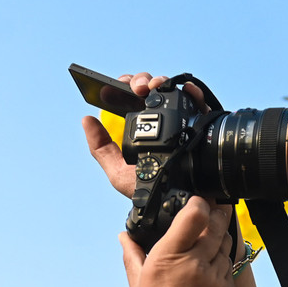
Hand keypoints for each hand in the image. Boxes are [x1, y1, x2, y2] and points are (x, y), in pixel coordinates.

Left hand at [82, 72, 208, 199]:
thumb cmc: (151, 192)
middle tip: (139, 89)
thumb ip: (101, 149)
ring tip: (156, 86)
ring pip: (172, 90)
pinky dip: (193, 91)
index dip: (125, 84)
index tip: (120, 86)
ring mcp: (182, 120)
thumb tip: (86, 120)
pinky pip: (198, 102)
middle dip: (142, 81)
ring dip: (162, 81)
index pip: (131, 97)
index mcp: (142, 128)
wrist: (179, 205)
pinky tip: (186, 89)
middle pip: (151, 88)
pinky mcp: (201, 124)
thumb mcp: (119, 173)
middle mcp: (162, 121)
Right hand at [122, 195, 236, 286]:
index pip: (194, 213)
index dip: (200, 203)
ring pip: (226, 247)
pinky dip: (224, 266)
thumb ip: (134, 258)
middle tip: (215, 209)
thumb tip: (125, 236)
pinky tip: (214, 271)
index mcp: (167, 258)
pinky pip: (231, 271)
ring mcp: (216, 280)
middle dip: (217, 214)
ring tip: (212, 241)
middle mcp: (195, 264)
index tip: (199, 202)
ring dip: (221, 240)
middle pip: (216, 225)